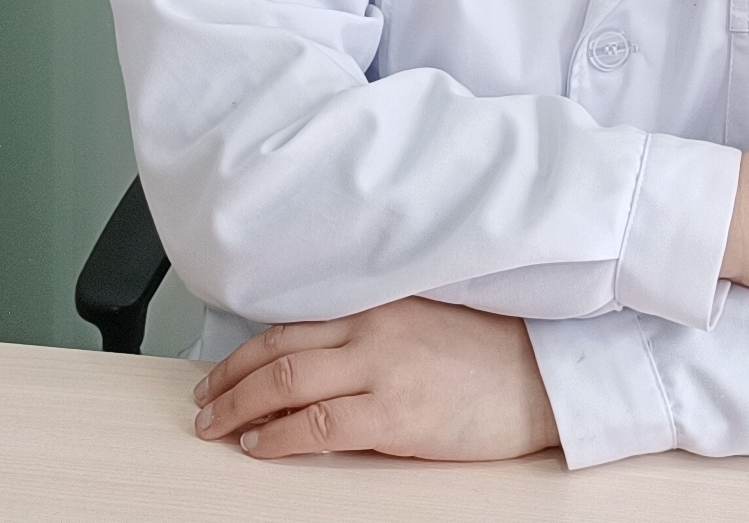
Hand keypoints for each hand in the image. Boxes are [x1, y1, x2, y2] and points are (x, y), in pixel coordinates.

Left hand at [189, 298, 558, 461]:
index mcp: (380, 304)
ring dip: (241, 405)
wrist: (544, 376)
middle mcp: (373, 328)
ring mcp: (382, 368)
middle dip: (231, 376)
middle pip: (278, 348)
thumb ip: (376, 335)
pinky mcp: (394, 413)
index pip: (294, 323)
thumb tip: (325, 364)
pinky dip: (279, 434)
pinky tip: (260, 444)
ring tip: (217, 425)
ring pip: (286, 380)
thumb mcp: (427, 326)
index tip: (224, 368)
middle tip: (205, 400)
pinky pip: (318, 423)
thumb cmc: (494, 355)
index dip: (249, 348)